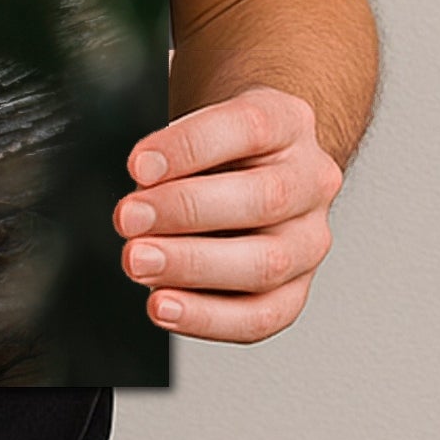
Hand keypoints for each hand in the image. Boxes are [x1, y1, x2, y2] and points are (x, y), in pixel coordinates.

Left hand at [111, 88, 343, 343]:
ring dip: (193, 267)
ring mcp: (311, 239)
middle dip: (185, 211)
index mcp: (288, 122)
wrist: (256, 168)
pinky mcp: (296, 289)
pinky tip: (164, 306)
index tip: (137, 166)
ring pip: (267, 263)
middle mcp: (311, 180)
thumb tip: (142, 197)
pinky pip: (261, 316)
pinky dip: (207, 317)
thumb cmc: (218, 146)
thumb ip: (174, 155)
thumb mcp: (200, 124)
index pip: (247, 127)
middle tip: (128, 218)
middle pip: (264, 199)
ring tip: (139, 263)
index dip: (189, 148)